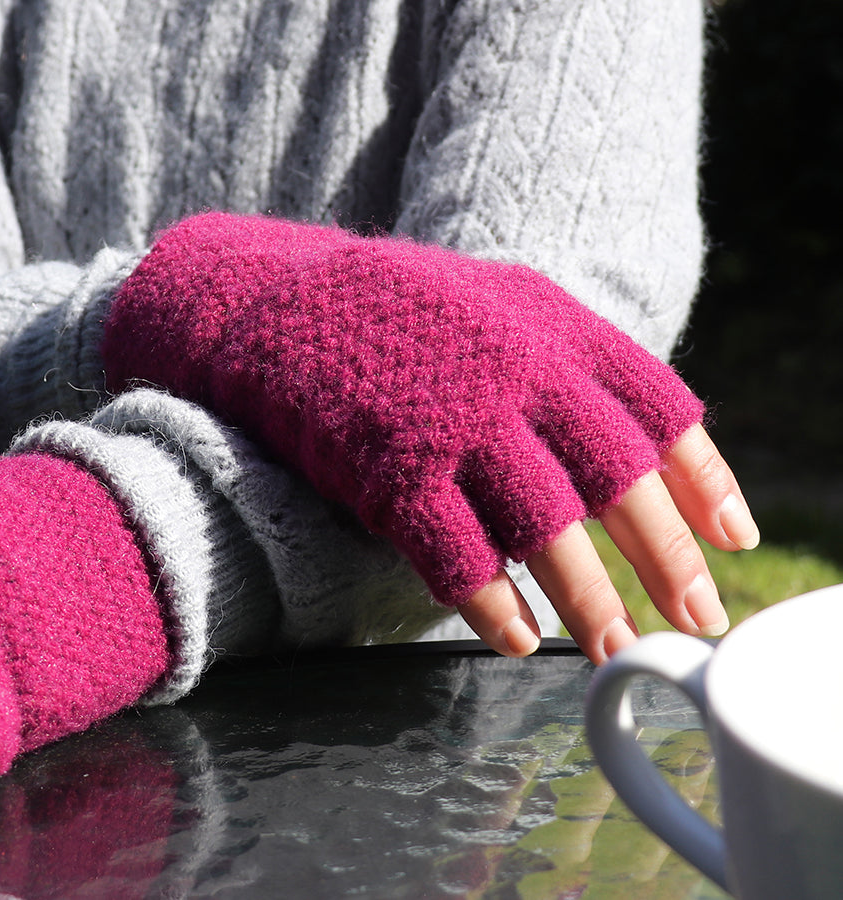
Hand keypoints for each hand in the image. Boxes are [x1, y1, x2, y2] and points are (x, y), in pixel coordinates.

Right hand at [104, 212, 708, 645]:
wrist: (283, 302)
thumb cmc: (402, 317)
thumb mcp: (501, 308)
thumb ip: (570, 363)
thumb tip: (639, 445)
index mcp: (554, 328)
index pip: (659, 409)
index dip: (704, 480)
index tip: (731, 537)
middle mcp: (516, 372)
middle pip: (617, 475)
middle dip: (665, 555)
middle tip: (694, 617)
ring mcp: (453, 421)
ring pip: (546, 525)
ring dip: (587, 597)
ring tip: (612, 648)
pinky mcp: (391, 469)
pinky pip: (456, 554)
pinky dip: (492, 603)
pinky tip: (516, 637)